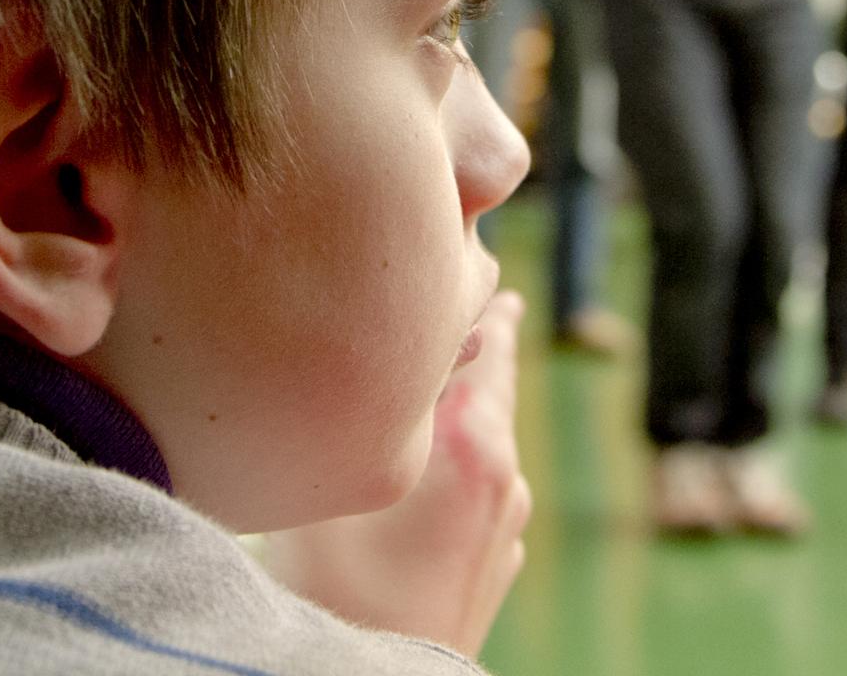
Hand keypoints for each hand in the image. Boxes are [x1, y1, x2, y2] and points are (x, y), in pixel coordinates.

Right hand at [263, 291, 530, 655]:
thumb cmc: (340, 586)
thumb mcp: (337, 477)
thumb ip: (367, 407)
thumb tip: (381, 348)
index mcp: (479, 441)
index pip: (488, 338)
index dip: (475, 297)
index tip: (471, 261)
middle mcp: (508, 477)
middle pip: (494, 385)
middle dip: (478, 343)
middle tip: (474, 299)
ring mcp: (509, 526)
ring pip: (488, 439)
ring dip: (465, 408)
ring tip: (439, 380)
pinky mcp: (496, 563)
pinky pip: (481, 488)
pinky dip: (460, 464)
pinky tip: (427, 469)